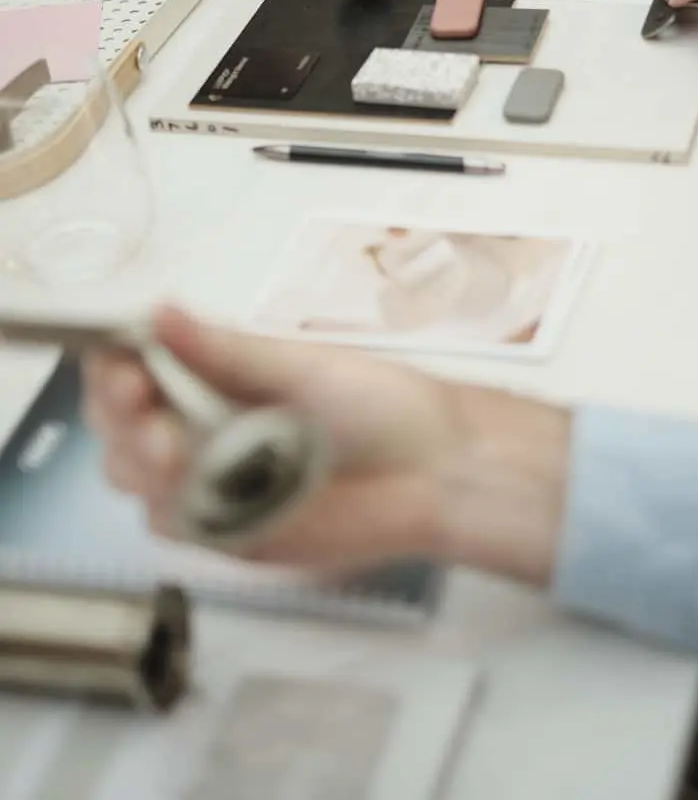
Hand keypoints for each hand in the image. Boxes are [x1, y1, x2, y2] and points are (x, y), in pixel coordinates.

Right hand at [82, 307, 568, 582]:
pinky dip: (172, 506)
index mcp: (218, 370)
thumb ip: (227, 350)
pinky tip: (195, 491)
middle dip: (118, 414)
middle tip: (146, 412)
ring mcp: (211, 479)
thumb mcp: (304, 366)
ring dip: (139, 461)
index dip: (115, 363)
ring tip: (174, 451)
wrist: (438, 473)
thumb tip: (161, 312)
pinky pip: (172, 524)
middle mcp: (204, 421)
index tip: (123, 366)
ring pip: (133, 474)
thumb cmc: (384, 406)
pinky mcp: (227, 530)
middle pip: (118, 420)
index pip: (135, 360)